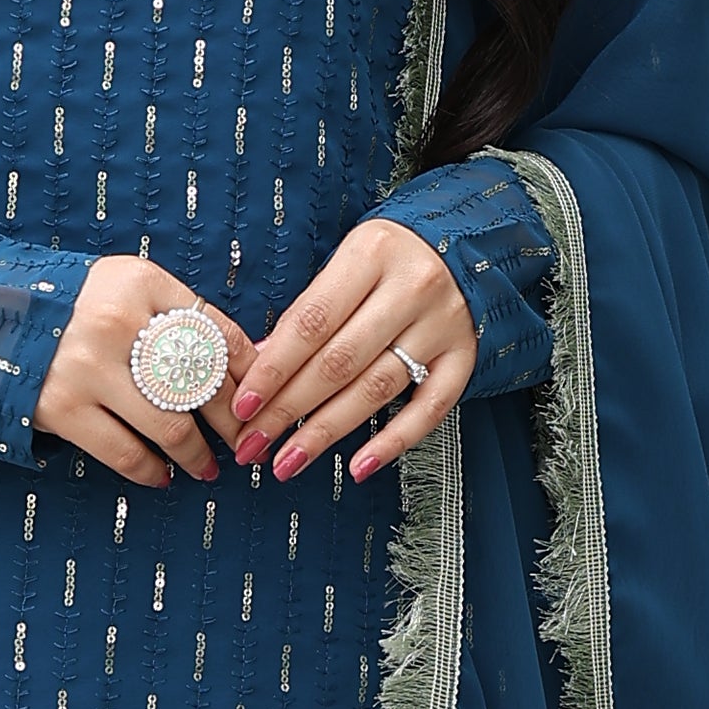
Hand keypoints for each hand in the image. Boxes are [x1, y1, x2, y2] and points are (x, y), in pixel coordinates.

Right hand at [37, 252, 257, 486]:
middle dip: (233, 423)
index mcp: (141, 283)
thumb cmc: (75, 304)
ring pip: (169, 428)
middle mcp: (117, 323)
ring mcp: (88, 369)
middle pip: (201, 385)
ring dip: (198, 457)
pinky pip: (124, 453)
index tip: (260, 401)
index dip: (249, 375)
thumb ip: (179, 314)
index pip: (217, 333)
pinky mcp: (63, 408)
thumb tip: (246, 363)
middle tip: (247, 443)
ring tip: (208, 467)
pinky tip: (163, 476)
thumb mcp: (128, 287)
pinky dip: (150, 472)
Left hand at [230, 219, 474, 485]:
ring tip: (289, 460)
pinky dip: (393, 442)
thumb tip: (261, 367)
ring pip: (376, 390)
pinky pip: (430, 409)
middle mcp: (412, 288)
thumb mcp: (346, 260)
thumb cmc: (391, 255)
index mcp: (372, 253)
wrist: (465, 241)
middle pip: (338, 362)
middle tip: (253, 443)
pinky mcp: (465, 356)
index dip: (273, 369)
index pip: (311, 322)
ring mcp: (442, 325)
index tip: (242, 406)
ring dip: (326, 432)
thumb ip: (307, 310)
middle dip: (288, 409)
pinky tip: (359, 466)